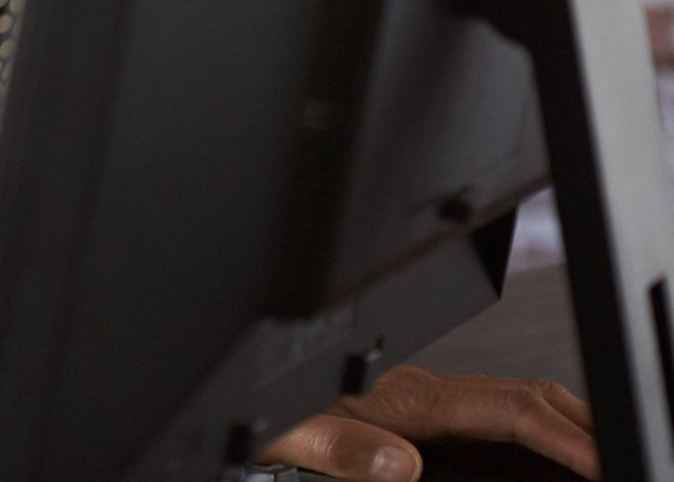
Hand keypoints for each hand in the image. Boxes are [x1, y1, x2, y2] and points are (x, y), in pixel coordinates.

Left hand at [265, 365, 596, 480]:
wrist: (240, 398)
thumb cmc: (267, 415)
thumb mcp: (294, 436)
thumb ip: (347, 450)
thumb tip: (402, 465)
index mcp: (406, 399)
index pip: (510, 410)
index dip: (566, 436)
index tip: (602, 462)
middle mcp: (423, 395)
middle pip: (527, 398)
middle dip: (582, 426)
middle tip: (621, 460)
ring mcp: (425, 404)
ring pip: (514, 407)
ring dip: (563, 429)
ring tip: (598, 462)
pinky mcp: (418, 417)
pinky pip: (492, 421)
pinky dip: (533, 436)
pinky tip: (545, 460)